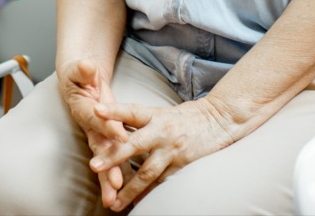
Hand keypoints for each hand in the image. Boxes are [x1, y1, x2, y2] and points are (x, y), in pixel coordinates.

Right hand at [58, 59, 130, 207]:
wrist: (79, 80)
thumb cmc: (80, 75)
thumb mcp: (79, 68)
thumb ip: (82, 69)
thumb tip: (87, 66)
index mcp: (83, 107)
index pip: (96, 119)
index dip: (107, 127)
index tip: (121, 135)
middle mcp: (91, 125)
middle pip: (99, 148)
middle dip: (108, 166)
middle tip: (115, 183)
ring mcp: (98, 134)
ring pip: (105, 159)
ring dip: (109, 179)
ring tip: (114, 200)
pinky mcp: (107, 138)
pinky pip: (113, 158)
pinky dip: (119, 174)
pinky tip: (124, 193)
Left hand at [88, 98, 236, 210]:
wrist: (220, 119)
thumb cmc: (187, 115)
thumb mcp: (163, 111)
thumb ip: (141, 121)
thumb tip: (115, 129)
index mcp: (155, 114)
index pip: (131, 110)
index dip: (114, 110)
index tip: (96, 110)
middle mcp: (162, 131)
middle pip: (134, 144)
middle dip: (114, 156)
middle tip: (94, 165)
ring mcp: (172, 150)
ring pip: (147, 172)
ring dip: (129, 189)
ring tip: (114, 202)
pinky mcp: (182, 164)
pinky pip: (162, 182)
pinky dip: (148, 193)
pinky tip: (136, 203)